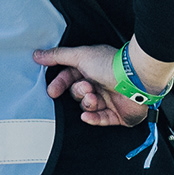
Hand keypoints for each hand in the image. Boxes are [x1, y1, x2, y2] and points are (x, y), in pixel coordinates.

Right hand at [32, 37, 173, 128]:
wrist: (136, 78)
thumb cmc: (111, 64)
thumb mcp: (80, 55)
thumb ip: (58, 56)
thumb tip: (38, 55)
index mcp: (92, 68)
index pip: (70, 77)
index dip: (60, 84)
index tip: (52, 91)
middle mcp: (101, 82)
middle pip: (78, 94)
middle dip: (79, 93)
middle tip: (86, 88)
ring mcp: (110, 99)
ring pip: (88, 107)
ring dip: (88, 103)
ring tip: (94, 97)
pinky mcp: (119, 114)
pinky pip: (101, 120)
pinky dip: (94, 118)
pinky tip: (89, 115)